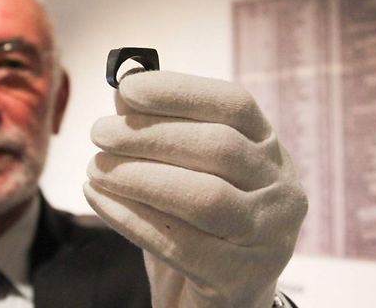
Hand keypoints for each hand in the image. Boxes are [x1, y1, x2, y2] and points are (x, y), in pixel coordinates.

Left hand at [84, 71, 306, 307]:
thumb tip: (124, 93)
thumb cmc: (197, 223)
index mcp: (269, 150)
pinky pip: (179, 244)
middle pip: (217, 147)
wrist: (220, 299)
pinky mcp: (240, 278)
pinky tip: (98, 198)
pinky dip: (130, 217)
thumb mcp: (185, 171)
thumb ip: (161, 130)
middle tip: (99, 134)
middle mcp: (281, 189)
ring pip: (202, 196)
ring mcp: (268, 236)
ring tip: (94, 169)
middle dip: (149, 135)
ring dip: (137, 176)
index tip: (127, 89)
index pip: (234, 105)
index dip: (179, 91)